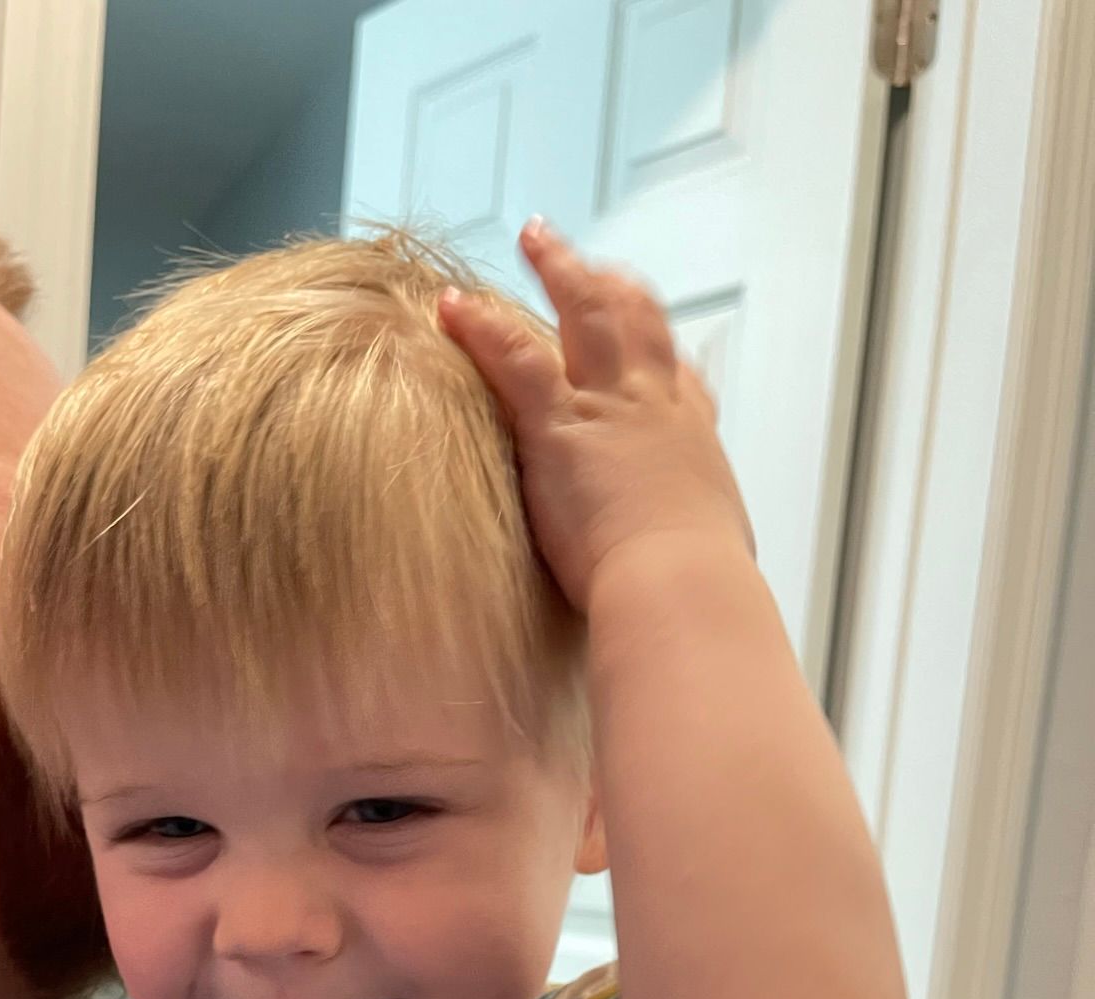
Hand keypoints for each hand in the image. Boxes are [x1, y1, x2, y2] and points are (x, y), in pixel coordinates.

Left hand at [438, 217, 753, 615]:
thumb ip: (701, 556)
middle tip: (591, 262)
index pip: (681, 384)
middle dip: (614, 284)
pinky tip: (451, 305)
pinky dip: (481, 325)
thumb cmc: (697, 594)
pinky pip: (513, 357)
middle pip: (640, 321)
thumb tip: (711, 586)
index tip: (655, 343)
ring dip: (560, 268)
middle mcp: (656, 408)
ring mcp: (610, 407)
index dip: (664, 358)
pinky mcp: (561, 425)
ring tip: (536, 236)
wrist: (682, 587)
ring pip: (587, 311)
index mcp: (691, 444)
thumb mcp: (715, 563)